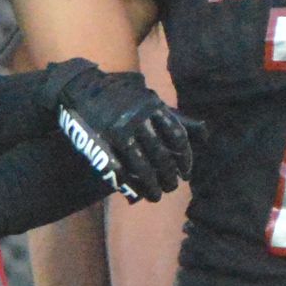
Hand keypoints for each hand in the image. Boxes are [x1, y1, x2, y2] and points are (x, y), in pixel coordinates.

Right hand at [52, 63, 191, 200]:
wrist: (81, 89)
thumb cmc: (120, 97)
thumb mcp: (148, 99)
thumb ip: (172, 116)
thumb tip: (205, 134)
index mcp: (153, 106)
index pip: (177, 137)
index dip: (184, 159)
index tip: (186, 173)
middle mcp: (138, 119)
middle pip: (161, 156)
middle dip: (169, 176)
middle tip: (172, 187)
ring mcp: (118, 132)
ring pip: (142, 167)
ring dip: (152, 186)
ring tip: (156, 196)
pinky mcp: (100, 143)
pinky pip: (119, 170)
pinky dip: (128, 184)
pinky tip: (135, 193)